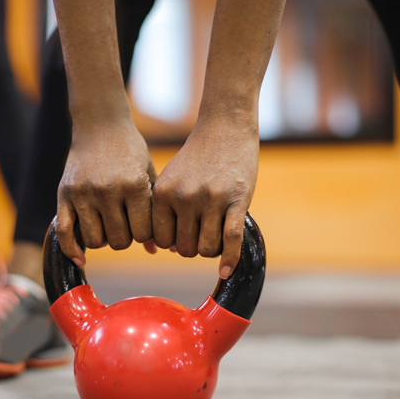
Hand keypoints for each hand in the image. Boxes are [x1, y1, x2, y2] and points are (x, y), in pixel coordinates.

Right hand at [56, 119, 156, 266]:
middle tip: (124, 224)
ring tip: (107, 225)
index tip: (142, 224)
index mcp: (134, 185)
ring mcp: (83, 192)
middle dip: (124, 238)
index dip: (144, 235)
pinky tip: (81, 258)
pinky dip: (71, 250)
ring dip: (102, 239)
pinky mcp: (64, 193)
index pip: (142, 234)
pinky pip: (64, 233)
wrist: (100, 124)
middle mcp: (107, 190)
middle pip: (118, 241)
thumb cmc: (130, 151)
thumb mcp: (147, 175)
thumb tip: (156, 250)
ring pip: (94, 240)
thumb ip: (153, 211)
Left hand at [152, 118, 258, 278]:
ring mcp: (211, 199)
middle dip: (194, 247)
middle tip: (202, 233)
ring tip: (216, 235)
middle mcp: (185, 197)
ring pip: (207, 248)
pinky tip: (226, 271)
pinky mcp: (237, 200)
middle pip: (185, 249)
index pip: (161, 240)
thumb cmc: (197, 157)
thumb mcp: (172, 178)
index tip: (183, 235)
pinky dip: (229, 260)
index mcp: (163, 193)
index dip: (173, 243)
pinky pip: (231, 240)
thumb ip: (166, 211)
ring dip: (212, 250)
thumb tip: (168, 249)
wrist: (225, 127)